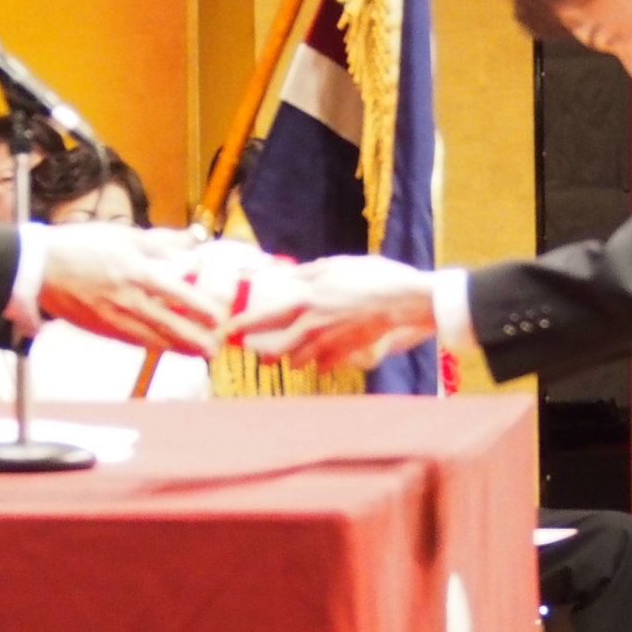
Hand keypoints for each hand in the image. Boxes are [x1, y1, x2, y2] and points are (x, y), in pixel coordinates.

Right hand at [37, 225, 225, 353]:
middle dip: (194, 340)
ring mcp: (114, 318)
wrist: (39, 268)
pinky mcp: (102, 329)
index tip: (218, 317)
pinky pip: (132, 341)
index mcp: (135, 272)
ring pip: (152, 339)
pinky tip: (165, 348)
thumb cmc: (81, 245)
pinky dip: (153, 346)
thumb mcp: (123, 235)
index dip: (199, 308)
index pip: (176, 294)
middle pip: (168, 325)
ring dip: (178, 349)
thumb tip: (190, 246)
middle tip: (214, 349)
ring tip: (198, 354)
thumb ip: (160, 243)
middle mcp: (128, 299)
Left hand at [227, 256, 437, 371]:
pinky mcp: (348, 354)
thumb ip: (308, 273)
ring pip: (301, 360)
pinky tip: (323, 363)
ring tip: (291, 359)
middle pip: (279, 347)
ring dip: (294, 360)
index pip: (265, 315)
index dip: (243, 324)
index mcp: (307, 300)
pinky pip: (327, 366)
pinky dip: (322, 365)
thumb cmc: (372, 276)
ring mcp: (331, 342)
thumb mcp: (336, 265)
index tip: (227, 330)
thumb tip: (286, 274)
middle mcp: (313, 325)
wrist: (404, 301)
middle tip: (260, 357)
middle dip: (267, 354)